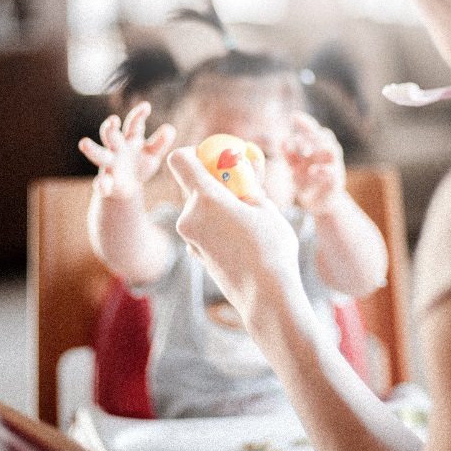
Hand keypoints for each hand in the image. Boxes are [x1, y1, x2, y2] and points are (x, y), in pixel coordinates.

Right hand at [78, 102, 175, 199]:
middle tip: (112, 121)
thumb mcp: (153, 154)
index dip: (138, 115)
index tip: (146, 107)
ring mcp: (109, 165)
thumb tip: (170, 128)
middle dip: (110, 128)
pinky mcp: (107, 183)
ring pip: (98, 154)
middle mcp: (116, 149)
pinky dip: (101, 184)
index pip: (133, 124)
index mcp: (130, 139)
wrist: (128, 188)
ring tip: (84, 143)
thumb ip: (160, 142)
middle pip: (110, 135)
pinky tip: (103, 186)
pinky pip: (101, 183)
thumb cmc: (140, 165)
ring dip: (92, 149)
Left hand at [167, 147, 305, 327]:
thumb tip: (246, 160)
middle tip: (242, 186)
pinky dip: (216, 223)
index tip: (218, 159)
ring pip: (199, 207)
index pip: (180, 160)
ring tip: (248, 216)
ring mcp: (189, 238)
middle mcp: (189, 217)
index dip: (195, 153)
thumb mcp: (265, 207)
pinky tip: (241, 237)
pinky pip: (202, 227)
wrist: (266, 297)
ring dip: (218, 204)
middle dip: (214, 180)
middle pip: (191, 184)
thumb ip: (249, 182)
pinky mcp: (195, 253)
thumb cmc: (270, 249)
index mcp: (205, 199)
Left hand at [283, 112, 346, 212]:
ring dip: (319, 148)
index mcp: (317, 149)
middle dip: (311, 135)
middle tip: (296, 141)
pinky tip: (313, 171)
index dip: (305, 122)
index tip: (294, 116)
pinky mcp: (336, 181)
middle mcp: (327, 155)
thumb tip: (281, 141)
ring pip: (333, 150)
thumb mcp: (295, 168)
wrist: (320, 204)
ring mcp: (334, 166)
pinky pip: (333, 172)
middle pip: (325, 136)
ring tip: (304, 153)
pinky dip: (323, 170)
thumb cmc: (307, 183)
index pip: (313, 130)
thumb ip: (289, 156)